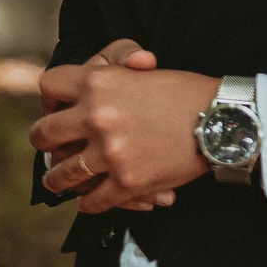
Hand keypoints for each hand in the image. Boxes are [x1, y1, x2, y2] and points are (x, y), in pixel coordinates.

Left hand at [31, 59, 220, 215]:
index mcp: (95, 83)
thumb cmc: (184, 91)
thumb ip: (112, 63)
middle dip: (44, 142)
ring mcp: (109, 153)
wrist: (222, 121)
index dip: (50, 98)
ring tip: (55, 182)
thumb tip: (93, 72)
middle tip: (48, 148)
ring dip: (57, 179)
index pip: (49, 87)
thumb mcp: (142, 67)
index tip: (56, 109)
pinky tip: (86, 202)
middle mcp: (95, 117)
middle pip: (44, 134)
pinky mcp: (128, 182)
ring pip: (63, 173)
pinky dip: (89, 203)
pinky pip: (95, 199)